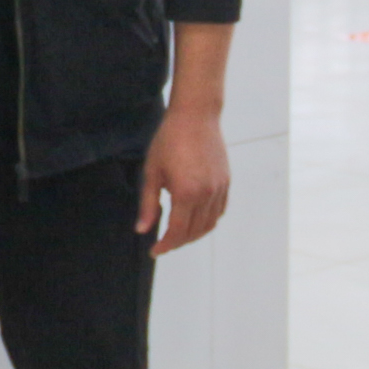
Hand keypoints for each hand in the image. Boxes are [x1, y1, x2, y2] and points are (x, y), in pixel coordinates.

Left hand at [139, 110, 231, 254]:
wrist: (196, 116)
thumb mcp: (152, 172)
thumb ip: (148, 204)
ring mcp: (219, 189)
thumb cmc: (169, 141)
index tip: (154, 251)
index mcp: (186, 193)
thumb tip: (143, 230)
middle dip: (177, 242)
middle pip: (194, 232)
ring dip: (193, 234)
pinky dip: (207, 221)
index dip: (165, 245)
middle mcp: (207, 194)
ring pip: (209, 224)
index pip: (177, 232)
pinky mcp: (226, 182)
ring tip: (177, 234)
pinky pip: (219, 211)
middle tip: (163, 243)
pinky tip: (194, 219)